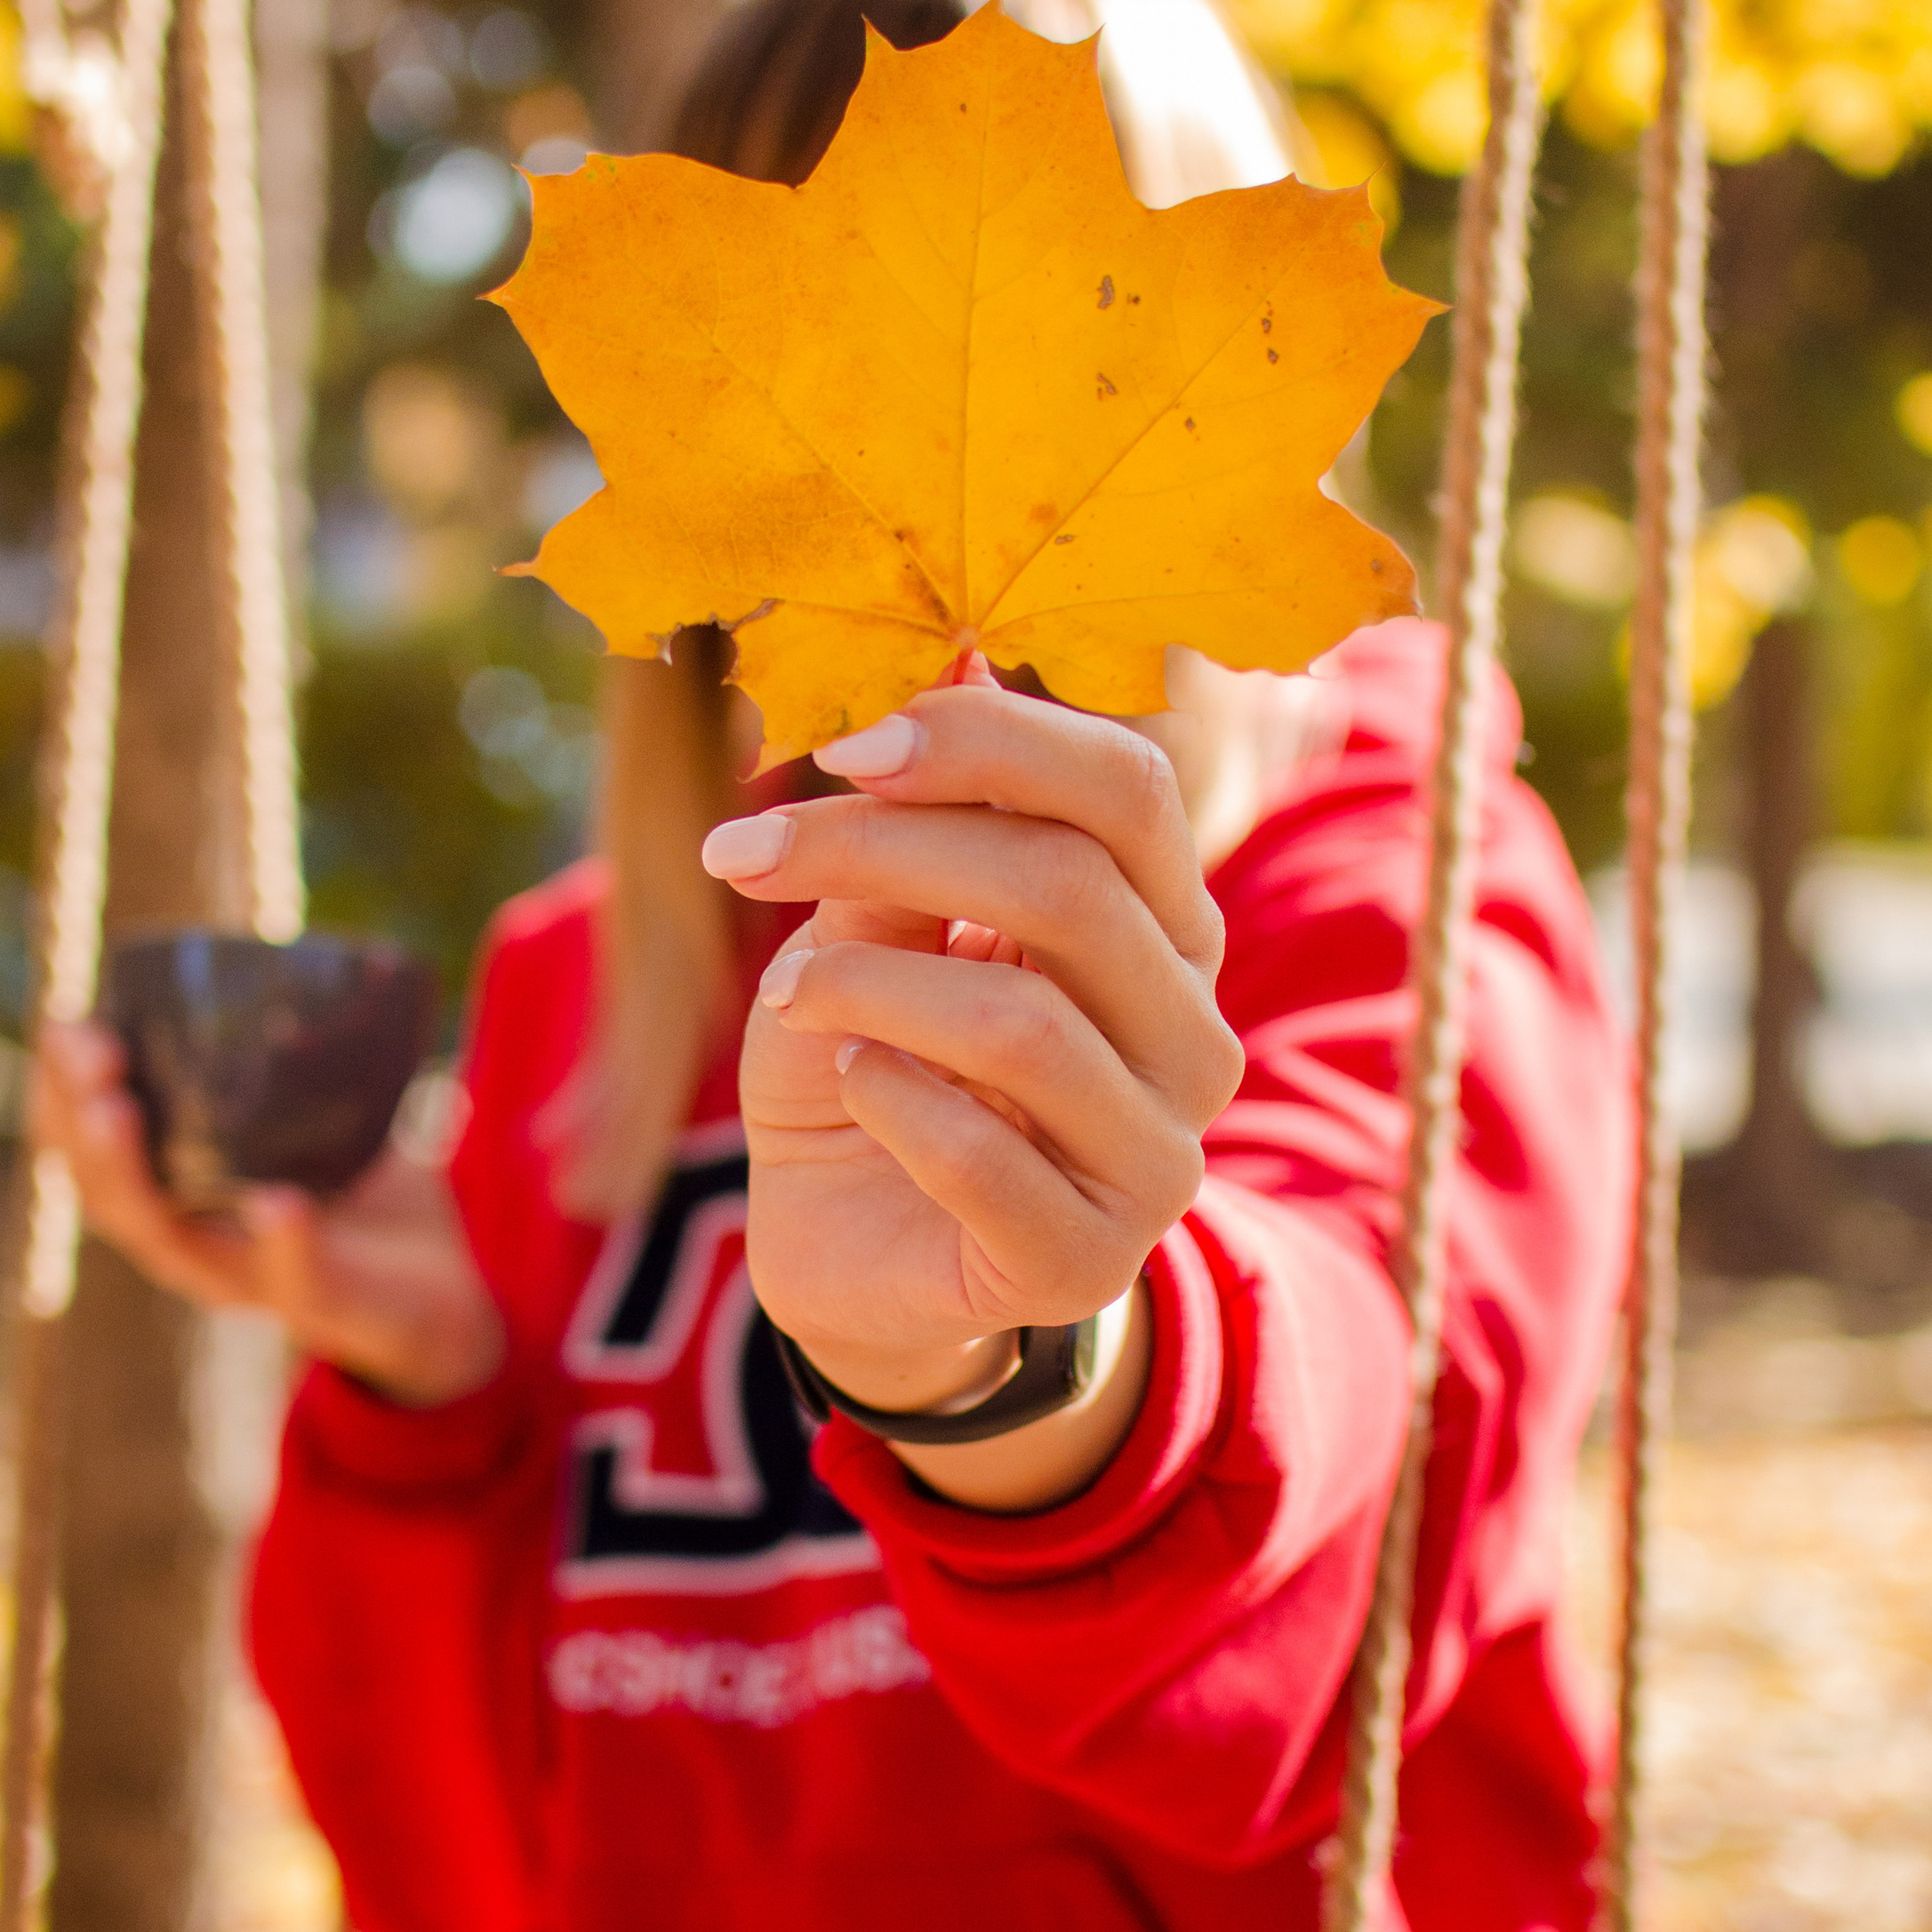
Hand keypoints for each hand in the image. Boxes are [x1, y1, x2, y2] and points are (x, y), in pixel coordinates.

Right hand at [30, 1021, 504, 1405]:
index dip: (61, 1094)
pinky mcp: (325, 1307)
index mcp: (182, 1196)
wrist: (453, 1290)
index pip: (90, 1151)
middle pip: (109, 1196)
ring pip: (169, 1244)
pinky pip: (293, 1279)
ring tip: (121, 1114)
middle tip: (92, 1057)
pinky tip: (274, 1202)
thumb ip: (307, 1060)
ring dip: (134, 1178)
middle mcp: (200, 1244)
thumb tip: (317, 963)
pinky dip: (281, 1241)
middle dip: (80, 1124)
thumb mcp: (326, 1119)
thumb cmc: (369, 1197)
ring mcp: (254, 1282)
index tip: (66, 1025)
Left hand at [705, 671, 1242, 1503]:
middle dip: (882, 846)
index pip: (1128, 791)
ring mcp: (1154, 1158)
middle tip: (743, 853)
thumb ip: (905, 838)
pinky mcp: (1086, 1262)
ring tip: (788, 994)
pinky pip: (983, 1158)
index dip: (986, 744)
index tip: (841, 747)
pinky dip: (887, 1098)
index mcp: (1159, 929)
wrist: (855, 1256)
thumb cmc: (870, 1067)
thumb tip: (945, 669)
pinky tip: (847, 1084)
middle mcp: (1188, 1036)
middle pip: (1067, 887)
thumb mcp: (867, 937)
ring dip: (865, 983)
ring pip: (1022, 1021)